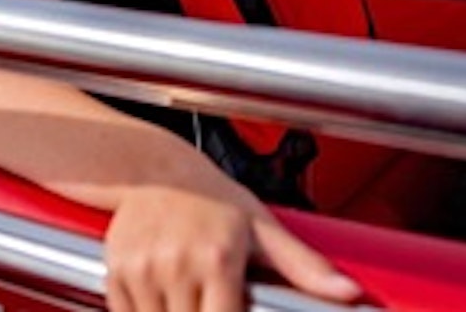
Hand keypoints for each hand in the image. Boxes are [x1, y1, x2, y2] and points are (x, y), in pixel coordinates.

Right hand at [104, 185, 360, 311]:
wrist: (154, 167)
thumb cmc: (213, 196)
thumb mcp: (262, 227)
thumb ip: (304, 265)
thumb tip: (347, 292)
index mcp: (219, 258)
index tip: (232, 308)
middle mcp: (179, 265)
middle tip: (211, 297)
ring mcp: (144, 271)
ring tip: (191, 296)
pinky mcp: (118, 273)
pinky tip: (166, 297)